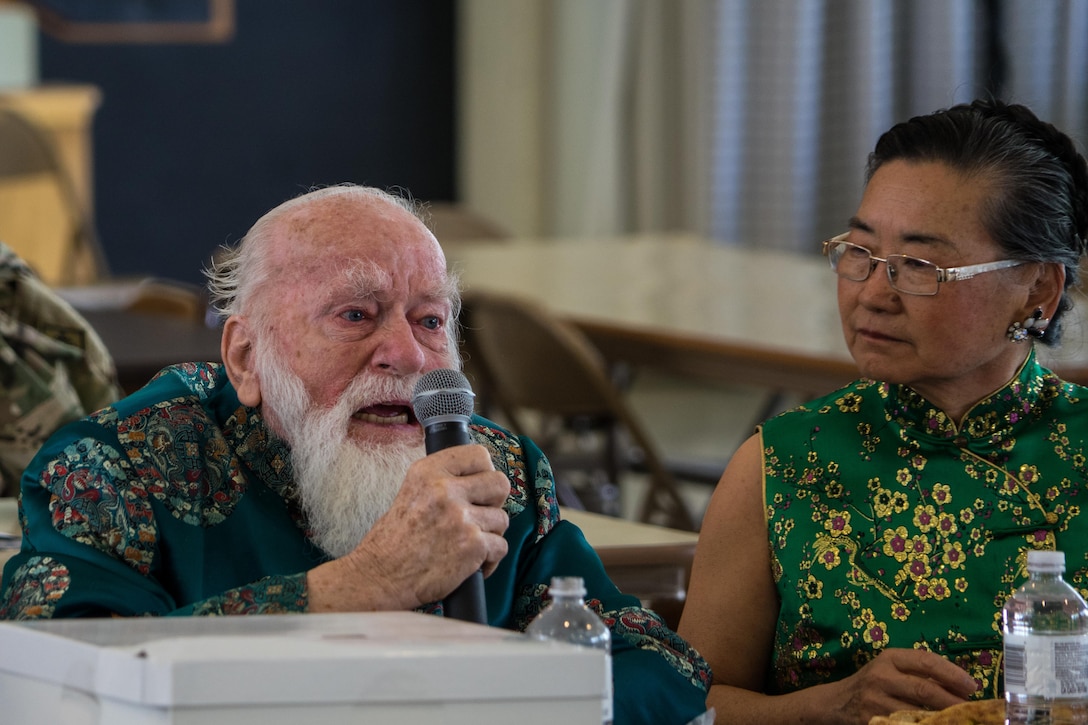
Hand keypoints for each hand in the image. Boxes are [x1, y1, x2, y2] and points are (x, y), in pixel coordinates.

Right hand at [307, 444, 509, 611]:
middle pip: (500, 483)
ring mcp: (460, 517)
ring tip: (467, 544)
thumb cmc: (393, 541)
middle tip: (479, 516)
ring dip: (490, 534)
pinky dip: (490, 560)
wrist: (380, 576)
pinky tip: (472, 564)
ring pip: (502, 519)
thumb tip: (479, 479)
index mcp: (428, 472)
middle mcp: (445, 490)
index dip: (485, 472)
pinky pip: (501, 547)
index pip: (478, 455)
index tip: (480, 487)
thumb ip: (442, 481)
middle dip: (495, 502)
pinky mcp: (472, 545)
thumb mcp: (411, 493)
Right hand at [827, 648, 978, 723]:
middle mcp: (881, 677)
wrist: (836, 703)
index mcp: (889, 658)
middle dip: (953, 701)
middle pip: (925, 689)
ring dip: (941, 719)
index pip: (925, 661)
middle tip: (971, 708)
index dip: (952, 673)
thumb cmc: (872, 683)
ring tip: (958, 720)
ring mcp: (876, 702)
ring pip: (917, 713)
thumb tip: (960, 686)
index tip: (972, 686)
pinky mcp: (872, 721)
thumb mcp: (889, 668)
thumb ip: (917, 672)